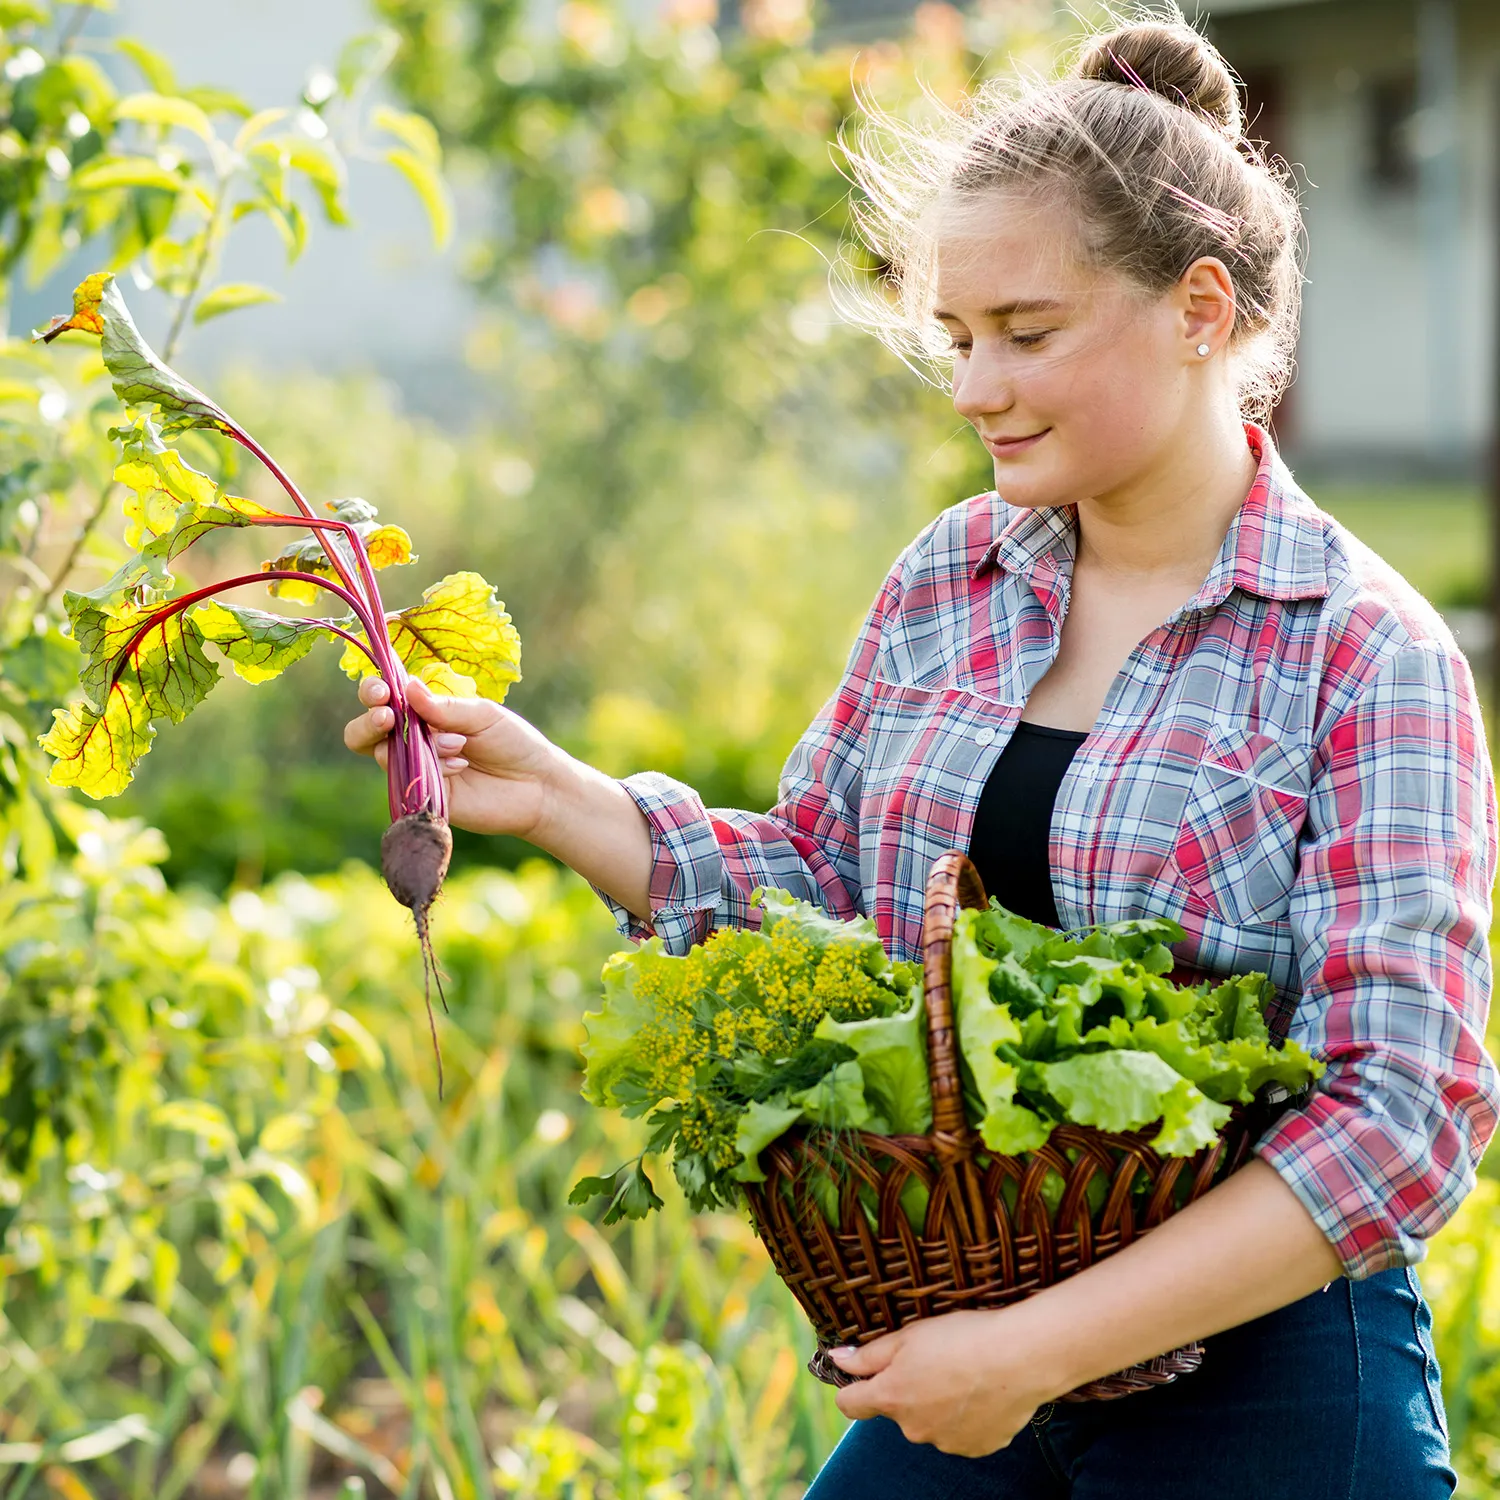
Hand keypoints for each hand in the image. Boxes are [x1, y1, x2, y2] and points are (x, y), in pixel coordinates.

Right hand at [343, 674, 560, 839]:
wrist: (536, 785)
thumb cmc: (513, 742)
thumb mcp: (482, 715)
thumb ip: (444, 707)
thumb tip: (408, 686)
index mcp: (426, 713)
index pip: (385, 699)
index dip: (374, 692)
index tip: (383, 691)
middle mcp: (413, 740)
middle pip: (365, 732)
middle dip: (369, 720)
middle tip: (388, 716)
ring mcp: (415, 769)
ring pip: (382, 754)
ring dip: (418, 743)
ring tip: (458, 744)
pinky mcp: (423, 795)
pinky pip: (409, 777)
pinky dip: (434, 766)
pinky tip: (463, 765)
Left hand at [830, 1307, 1063, 1457]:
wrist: (1019, 1357)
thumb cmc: (961, 1338)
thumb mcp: (907, 1336)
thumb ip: (868, 1355)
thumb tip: (836, 1361)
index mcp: (891, 1398)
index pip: (850, 1404)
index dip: (853, 1385)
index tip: (865, 1372)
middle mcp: (913, 1429)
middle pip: (896, 1409)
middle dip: (906, 1389)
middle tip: (932, 1359)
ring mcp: (945, 1443)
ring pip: (929, 1421)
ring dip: (937, 1403)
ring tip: (962, 1373)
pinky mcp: (975, 1448)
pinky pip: (959, 1432)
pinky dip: (965, 1416)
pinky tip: (980, 1391)